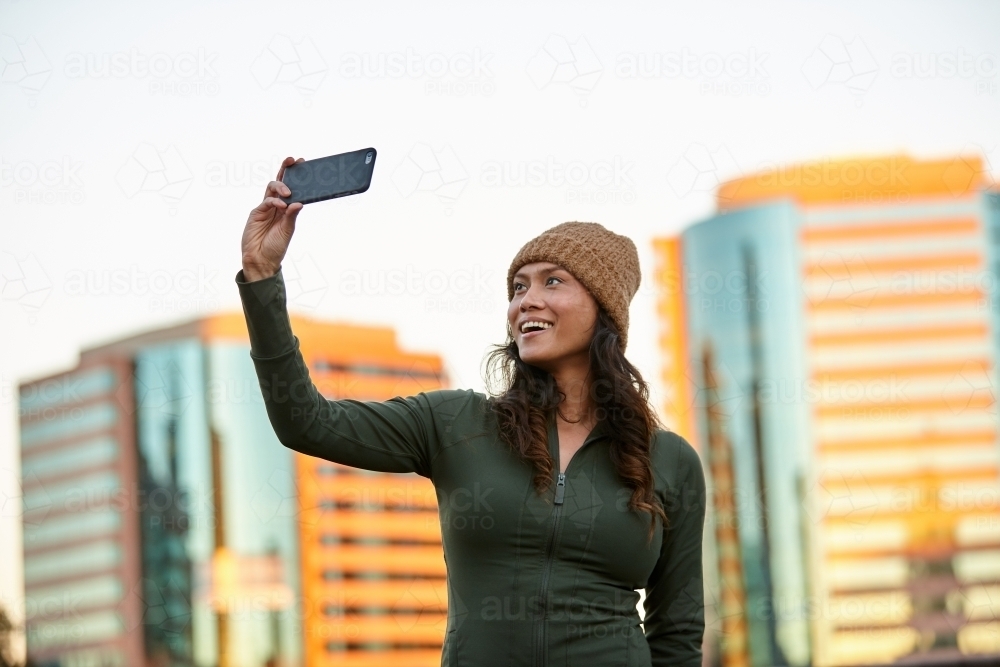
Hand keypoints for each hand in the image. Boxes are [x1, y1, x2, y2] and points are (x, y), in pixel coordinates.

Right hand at [240, 156, 304, 281]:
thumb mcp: (287, 231)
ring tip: (289, 192)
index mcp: (286, 209)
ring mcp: (265, 208)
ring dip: (281, 186)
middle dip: (286, 170)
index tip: (303, 163)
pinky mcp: (256, 213)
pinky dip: (274, 201)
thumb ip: (292, 216)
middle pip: (280, 183)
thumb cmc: (275, 247)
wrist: (261, 260)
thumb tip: (299, 202)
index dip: (295, 176)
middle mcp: (276, 206)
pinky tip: (281, 205)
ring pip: (272, 189)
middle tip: (293, 160)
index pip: (291, 188)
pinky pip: (266, 202)